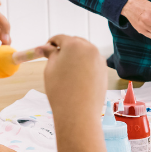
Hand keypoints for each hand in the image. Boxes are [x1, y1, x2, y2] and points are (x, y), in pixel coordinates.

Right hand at [43, 35, 107, 151]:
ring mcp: (99, 59)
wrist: (78, 113)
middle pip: (75, 42)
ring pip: (85, 52)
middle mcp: (89, 48)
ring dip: (76, 56)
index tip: (46, 50)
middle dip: (65, 48)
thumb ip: (50, 54)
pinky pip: (92, 62)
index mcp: (74, 44)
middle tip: (56, 60)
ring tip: (67, 71)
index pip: (60, 38)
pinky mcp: (104, 70)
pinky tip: (78, 78)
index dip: (51, 43)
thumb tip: (45, 47)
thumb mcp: (50, 69)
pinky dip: (85, 65)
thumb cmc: (60, 91)